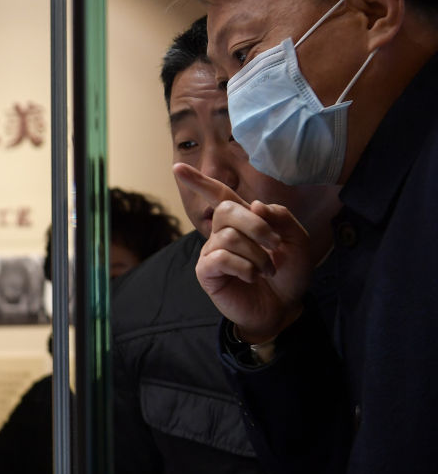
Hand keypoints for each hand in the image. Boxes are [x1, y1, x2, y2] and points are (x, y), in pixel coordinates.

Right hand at [174, 163, 312, 341]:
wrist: (284, 307)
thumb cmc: (288, 274)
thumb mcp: (296, 241)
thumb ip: (280, 218)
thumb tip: (253, 204)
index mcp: (242, 221)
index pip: (218, 195)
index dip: (199, 181)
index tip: (177, 166)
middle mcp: (222, 233)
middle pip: (226, 210)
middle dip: (255, 226)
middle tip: (275, 245)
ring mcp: (212, 252)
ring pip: (228, 237)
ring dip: (256, 254)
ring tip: (266, 270)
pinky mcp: (207, 272)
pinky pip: (220, 258)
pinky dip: (244, 267)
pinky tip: (252, 276)